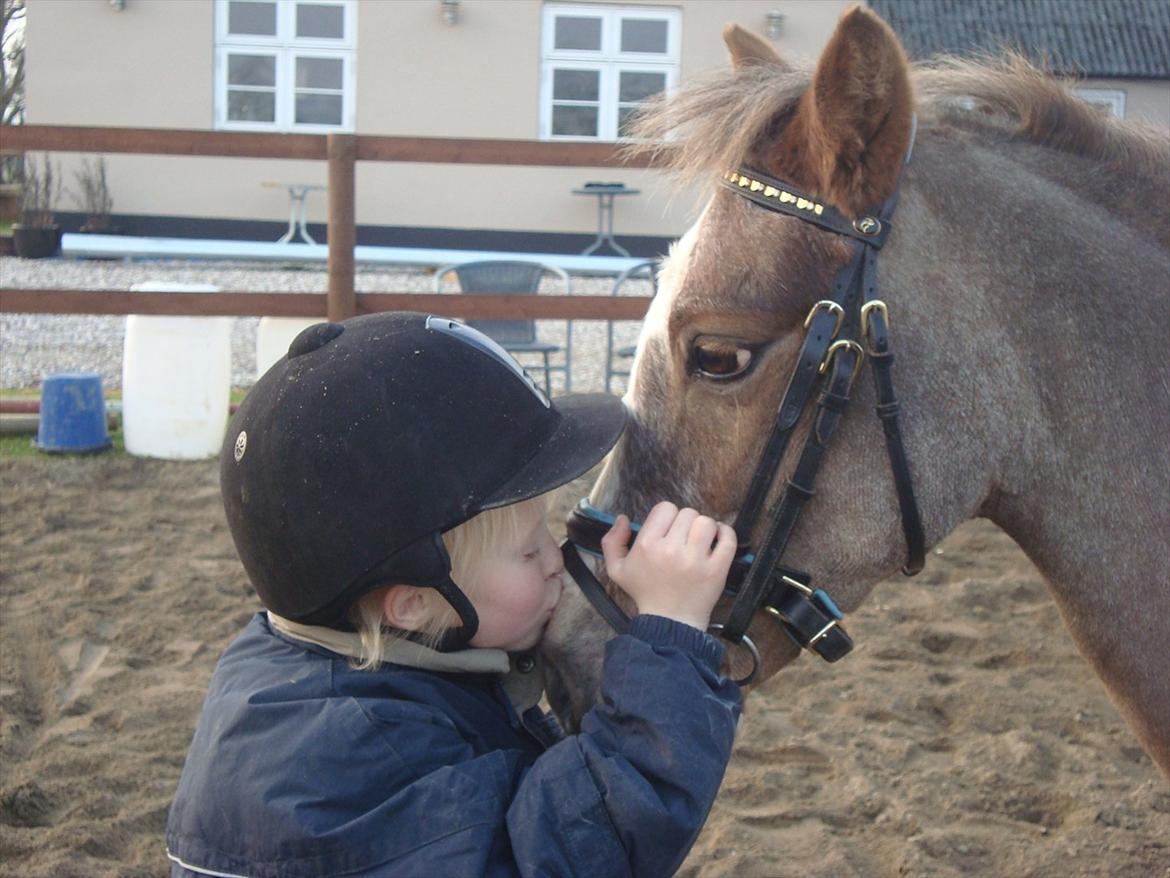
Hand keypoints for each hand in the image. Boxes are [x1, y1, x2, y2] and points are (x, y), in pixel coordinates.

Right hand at [600, 501, 737, 630]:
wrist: (669, 622)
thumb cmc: (645, 593)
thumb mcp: (617, 570)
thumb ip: (612, 541)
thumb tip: (623, 518)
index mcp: (647, 545)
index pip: (665, 508)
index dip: (667, 516)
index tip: (668, 530)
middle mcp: (671, 550)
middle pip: (687, 513)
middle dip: (686, 523)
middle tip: (684, 539)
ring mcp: (696, 560)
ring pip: (706, 522)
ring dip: (705, 528)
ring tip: (700, 540)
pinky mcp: (716, 570)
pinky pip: (728, 539)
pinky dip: (725, 533)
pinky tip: (718, 537)